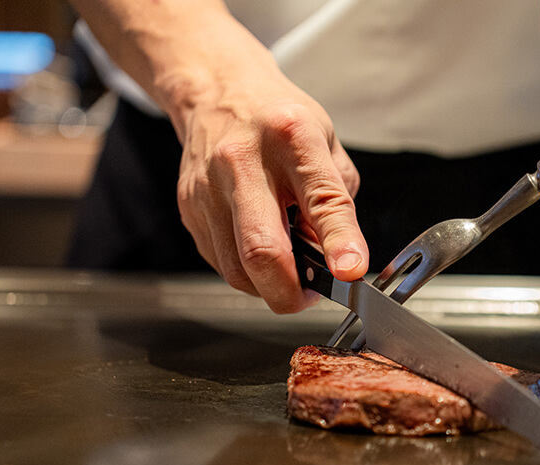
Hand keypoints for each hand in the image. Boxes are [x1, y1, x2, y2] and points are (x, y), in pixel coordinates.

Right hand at [173, 41, 366, 312]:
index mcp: (292, 138)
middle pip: (262, 249)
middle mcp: (243, 161)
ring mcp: (208, 187)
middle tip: (310, 295)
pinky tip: (261, 249)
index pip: (321, 198)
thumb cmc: (280, 121)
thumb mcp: (327, 144)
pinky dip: (247, 271)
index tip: (350, 273)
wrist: (218, 92)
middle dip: (289, 292)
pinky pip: (220, 262)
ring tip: (289, 269)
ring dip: (269, 286)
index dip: (338, 242)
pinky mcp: (189, 208)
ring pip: (236, 268)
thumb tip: (338, 259)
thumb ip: (337, 201)